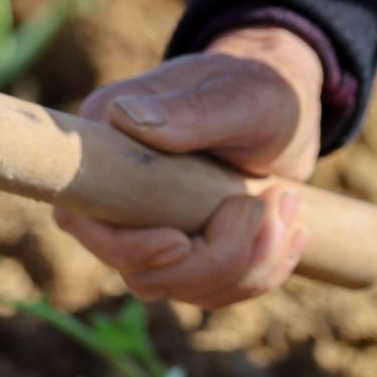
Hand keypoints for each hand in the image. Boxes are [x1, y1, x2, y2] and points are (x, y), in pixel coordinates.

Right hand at [54, 26, 324, 307]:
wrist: (288, 106)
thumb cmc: (259, 85)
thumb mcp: (238, 94)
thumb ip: (190, 109)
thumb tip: (124, 116)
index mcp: (110, 147)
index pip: (84, 221)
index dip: (128, 248)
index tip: (182, 241)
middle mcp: (119, 198)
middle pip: (141, 273)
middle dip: (213, 259)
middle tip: (264, 207)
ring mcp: (152, 231)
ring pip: (183, 288)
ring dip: (249, 264)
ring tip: (288, 203)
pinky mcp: (189, 255)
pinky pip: (215, 292)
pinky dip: (262, 271)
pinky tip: (293, 230)